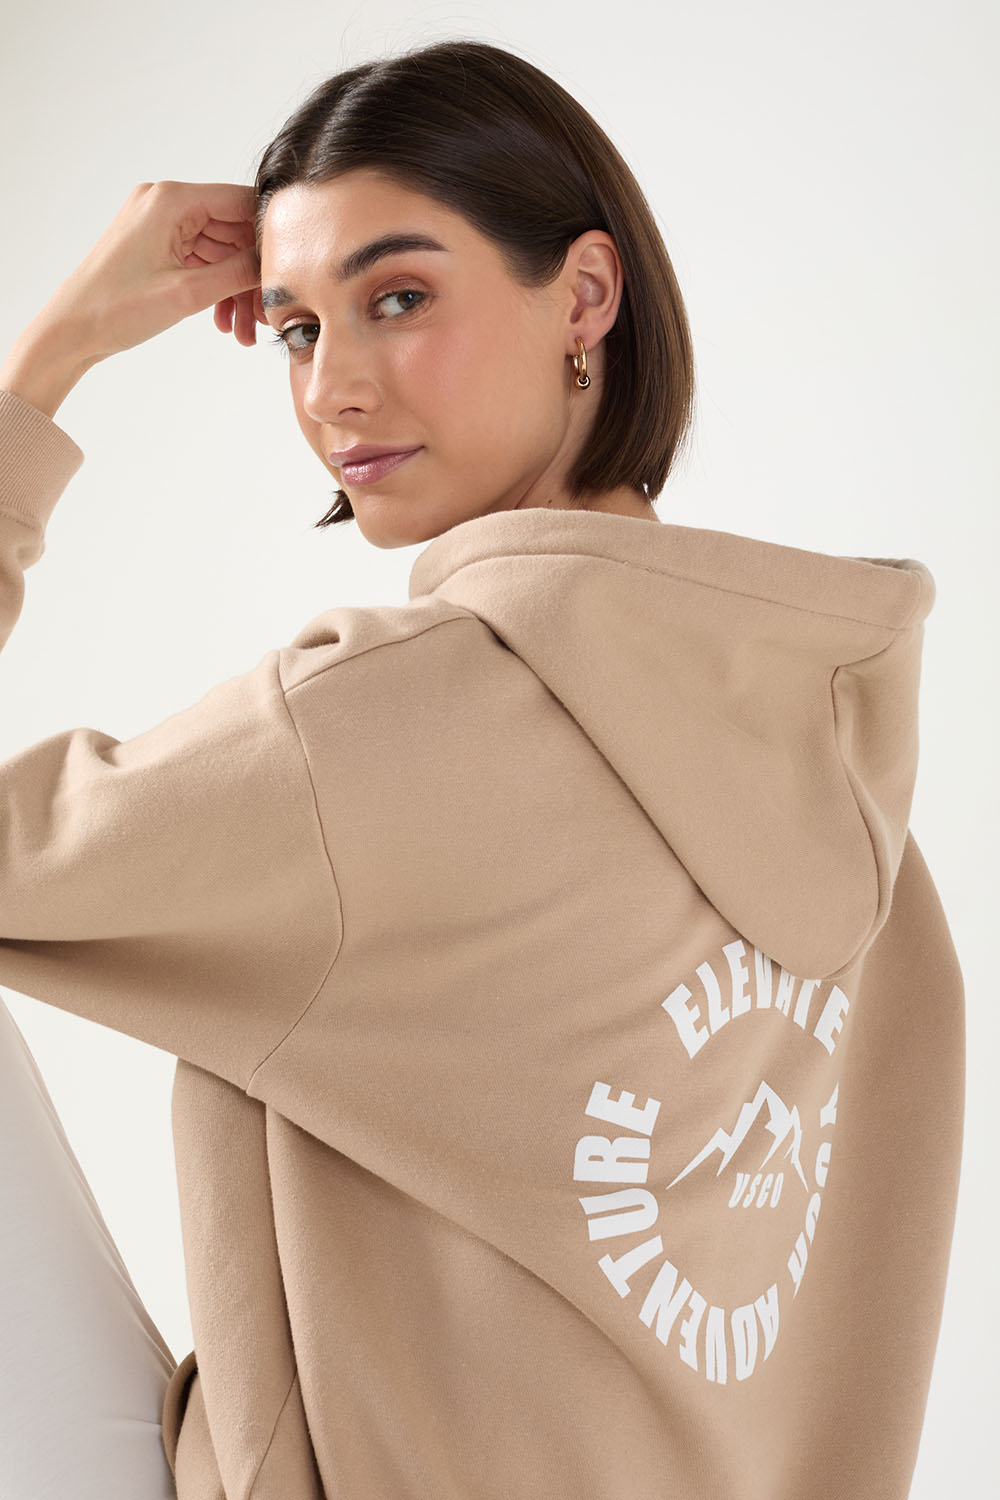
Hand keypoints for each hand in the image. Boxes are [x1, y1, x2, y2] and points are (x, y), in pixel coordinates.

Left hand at [33, 180, 265, 362]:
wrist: (71, 330)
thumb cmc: (115, 308)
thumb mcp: (188, 293)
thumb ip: (238, 273)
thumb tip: (274, 263)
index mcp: (171, 200)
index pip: (240, 201)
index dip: (267, 236)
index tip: (284, 271)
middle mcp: (165, 202)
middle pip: (231, 230)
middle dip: (250, 275)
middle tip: (263, 316)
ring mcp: (159, 223)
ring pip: (219, 250)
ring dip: (234, 289)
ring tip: (243, 330)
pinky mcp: (155, 244)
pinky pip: (200, 260)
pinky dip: (214, 288)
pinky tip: (223, 321)